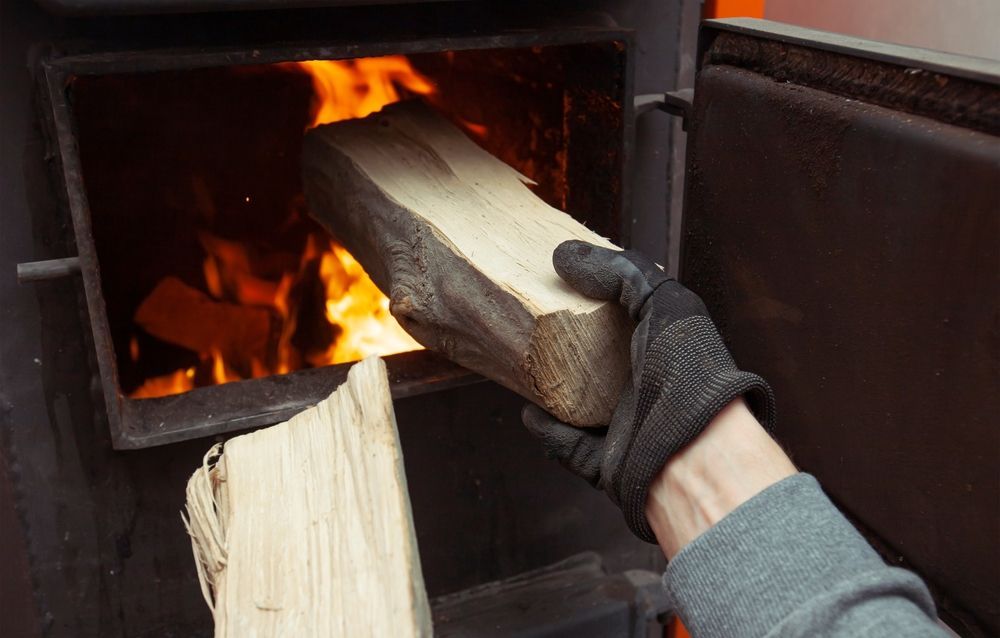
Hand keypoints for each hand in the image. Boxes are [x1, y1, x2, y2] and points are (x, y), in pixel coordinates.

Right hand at [521, 240, 774, 541]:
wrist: (692, 450)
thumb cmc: (690, 373)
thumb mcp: (663, 302)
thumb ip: (621, 273)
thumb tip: (566, 256)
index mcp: (668, 350)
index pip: (634, 322)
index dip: (604, 304)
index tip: (568, 288)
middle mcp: (652, 390)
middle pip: (605, 366)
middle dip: (575, 349)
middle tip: (540, 326)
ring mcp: (630, 430)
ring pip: (585, 408)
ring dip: (557, 391)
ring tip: (530, 367)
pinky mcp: (609, 464)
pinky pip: (570, 447)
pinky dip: (549, 432)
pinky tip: (530, 412)